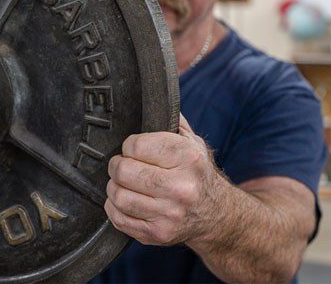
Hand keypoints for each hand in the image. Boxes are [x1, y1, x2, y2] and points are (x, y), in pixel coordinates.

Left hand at [105, 115, 222, 245]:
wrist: (216, 214)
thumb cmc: (196, 173)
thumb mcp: (192, 142)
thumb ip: (170, 120)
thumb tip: (152, 96)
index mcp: (188, 158)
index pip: (135, 145)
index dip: (129, 145)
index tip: (134, 148)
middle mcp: (181, 187)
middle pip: (123, 171)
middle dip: (117, 165)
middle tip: (124, 164)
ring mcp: (169, 214)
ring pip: (118, 195)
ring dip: (114, 187)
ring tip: (124, 182)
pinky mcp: (158, 234)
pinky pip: (118, 218)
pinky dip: (114, 207)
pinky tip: (126, 200)